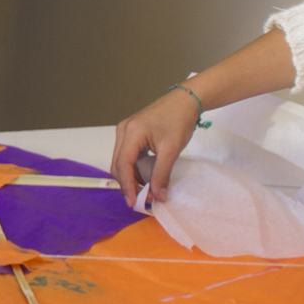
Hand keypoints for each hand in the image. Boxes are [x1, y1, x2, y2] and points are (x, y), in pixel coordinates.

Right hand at [110, 87, 205, 208]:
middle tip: (142, 199)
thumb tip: (158, 195)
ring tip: (147, 189)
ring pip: (121, 161)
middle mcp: (124, 131)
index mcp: (131, 133)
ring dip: (132, 176)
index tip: (134, 202)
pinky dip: (135, 168)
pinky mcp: (132, 133)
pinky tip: (147, 175)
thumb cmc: (179, 118)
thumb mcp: (172, 149)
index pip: (122, 165)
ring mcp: (126, 131)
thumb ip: (162, 174)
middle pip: (118, 165)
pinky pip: (128, 155)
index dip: (127, 186)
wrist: (185, 101)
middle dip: (128, 183)